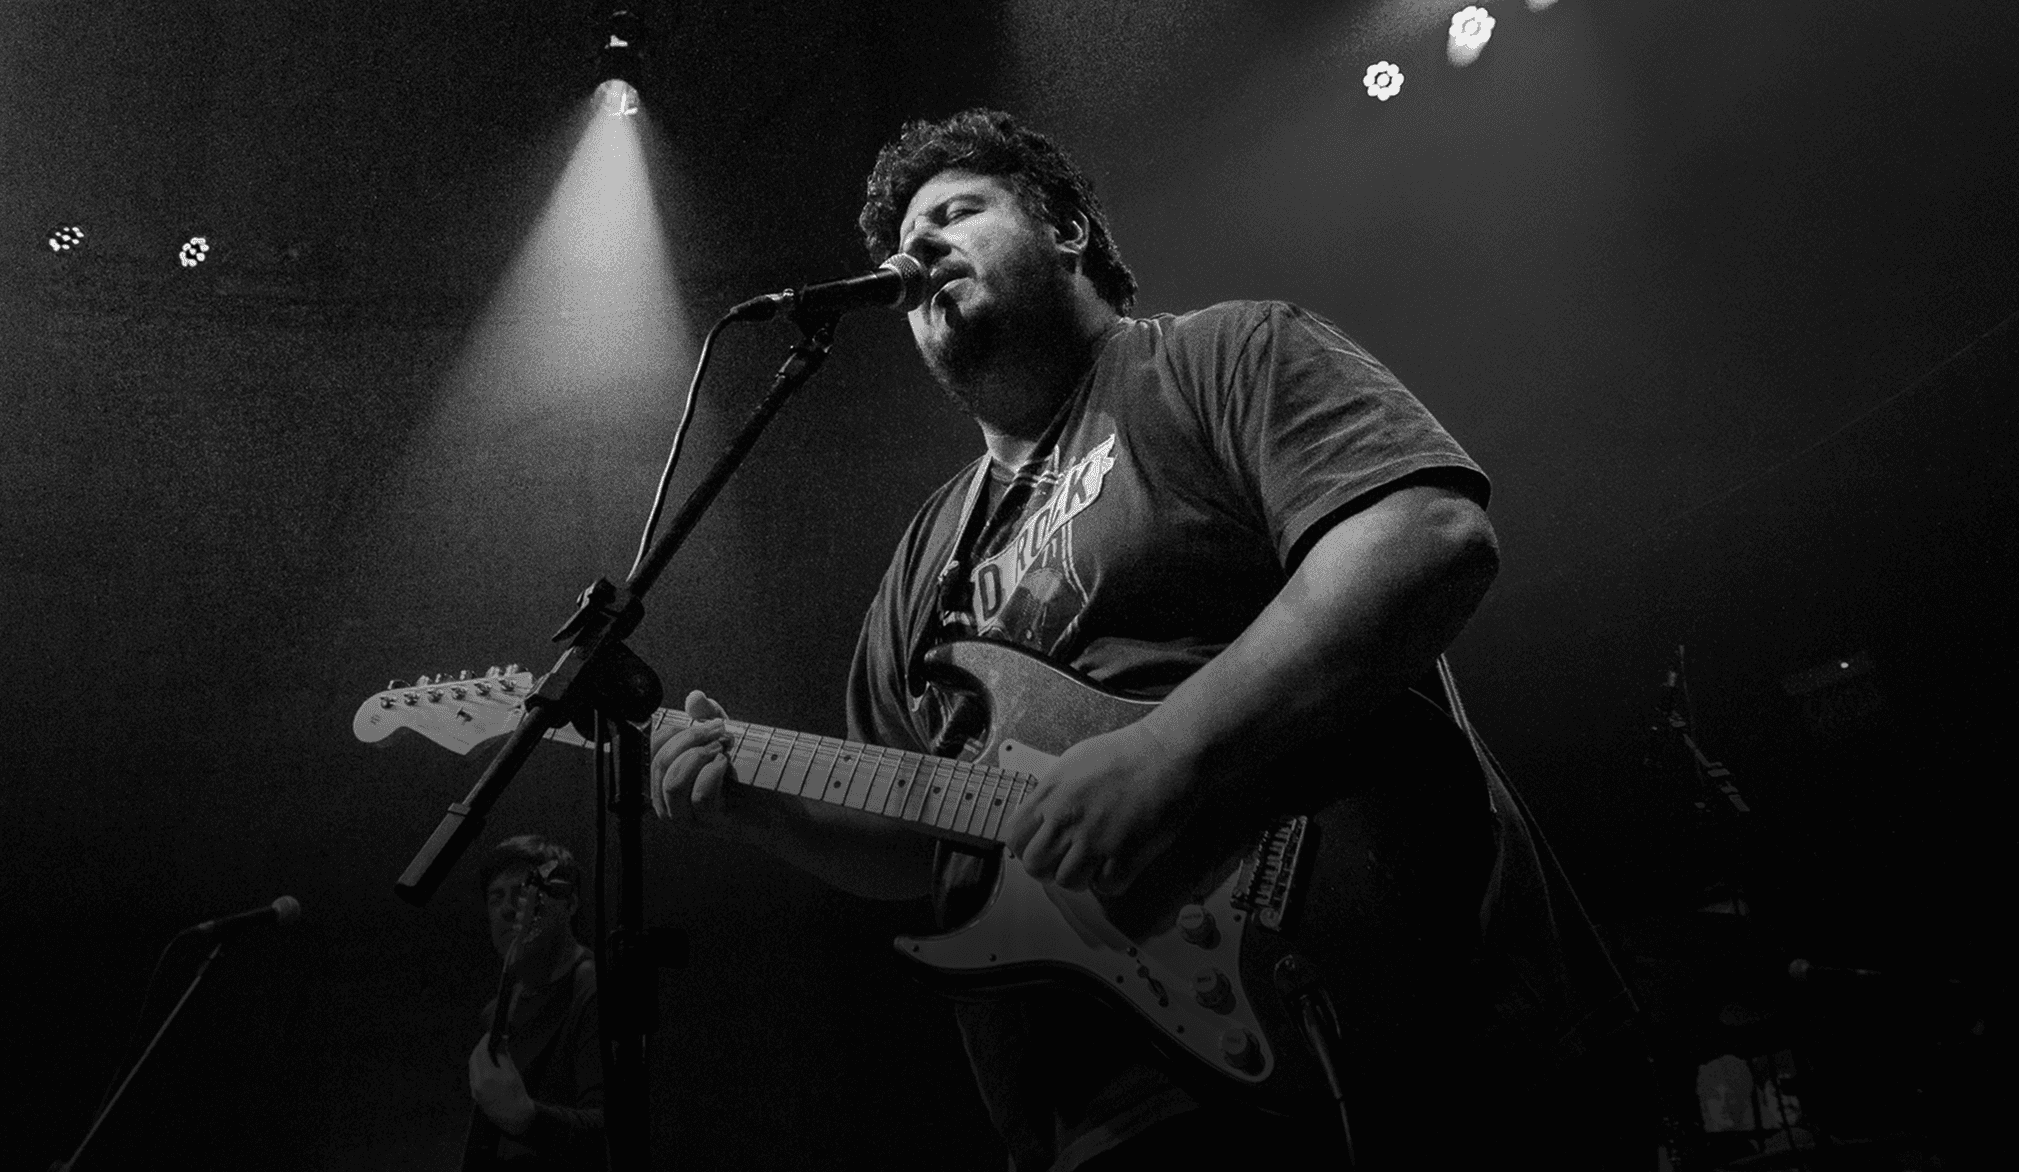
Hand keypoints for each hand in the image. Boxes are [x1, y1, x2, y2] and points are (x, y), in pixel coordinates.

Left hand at [468, 1036, 536, 1134]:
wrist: (515, 1117)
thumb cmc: (516, 1095)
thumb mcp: (512, 1072)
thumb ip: (503, 1055)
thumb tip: (500, 1041)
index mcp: (487, 1076)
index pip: (481, 1052)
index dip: (484, 1041)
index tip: (489, 1035)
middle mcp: (477, 1083)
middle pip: (473, 1059)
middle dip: (479, 1048)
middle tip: (488, 1041)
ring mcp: (475, 1090)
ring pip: (472, 1068)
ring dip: (477, 1057)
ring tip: (488, 1051)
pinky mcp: (476, 1096)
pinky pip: (473, 1077)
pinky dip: (478, 1068)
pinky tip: (486, 1065)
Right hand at [649, 690, 782, 844]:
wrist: (782, 804)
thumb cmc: (750, 772)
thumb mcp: (725, 737)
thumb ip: (708, 716)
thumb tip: (694, 697)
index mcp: (665, 779)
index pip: (653, 749)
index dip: (677, 730)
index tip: (709, 724)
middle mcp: (668, 802)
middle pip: (660, 763)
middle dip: (691, 738)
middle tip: (720, 732)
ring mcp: (687, 817)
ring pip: (673, 782)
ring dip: (699, 756)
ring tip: (723, 749)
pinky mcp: (710, 824)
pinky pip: (699, 796)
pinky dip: (713, 773)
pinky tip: (727, 765)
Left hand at [1005, 720, 1196, 895]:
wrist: (1168, 753)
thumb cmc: (1126, 753)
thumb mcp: (1074, 762)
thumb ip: (1052, 792)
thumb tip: (1042, 815)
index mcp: (1051, 793)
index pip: (1014, 838)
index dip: (1026, 846)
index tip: (1043, 845)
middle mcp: (1067, 818)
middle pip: (1035, 867)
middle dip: (1050, 867)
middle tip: (1069, 858)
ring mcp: (1095, 838)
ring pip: (1068, 882)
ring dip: (1082, 876)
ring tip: (1097, 860)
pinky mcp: (1125, 853)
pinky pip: (1106, 887)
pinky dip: (1112, 880)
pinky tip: (1120, 861)